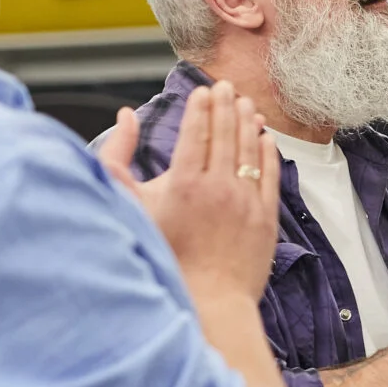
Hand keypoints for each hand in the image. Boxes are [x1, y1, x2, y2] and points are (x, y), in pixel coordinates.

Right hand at [98, 81, 280, 302]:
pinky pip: (270, 175)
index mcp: (184, 183)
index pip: (196, 131)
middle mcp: (219, 188)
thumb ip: (117, 156)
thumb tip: (123, 115)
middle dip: (226, 105)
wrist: (203, 299)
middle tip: (226, 87)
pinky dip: (268, 152)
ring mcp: (246, 202)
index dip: (201, 108)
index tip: (202, 92)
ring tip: (245, 103)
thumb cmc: (159, 254)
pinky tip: (265, 137)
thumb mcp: (128, 205)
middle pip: (226, 134)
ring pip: (250, 150)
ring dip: (247, 122)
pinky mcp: (265, 217)